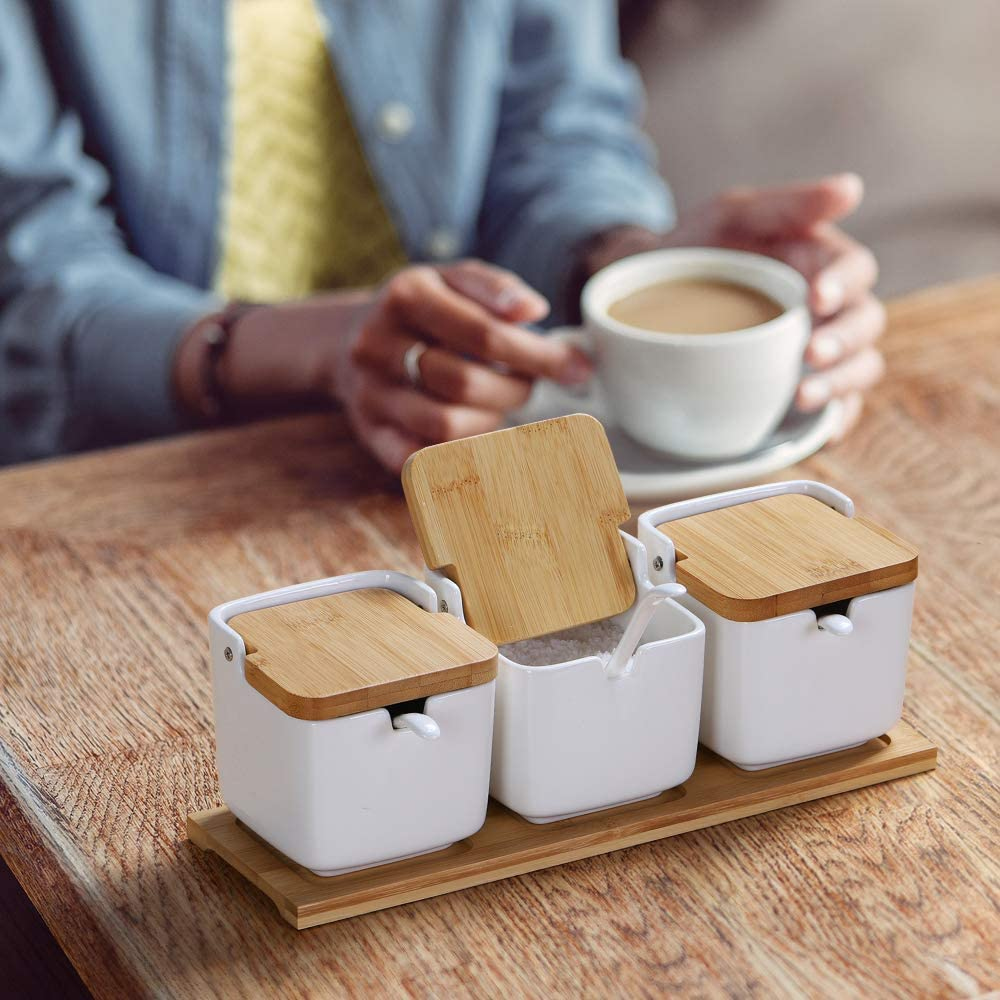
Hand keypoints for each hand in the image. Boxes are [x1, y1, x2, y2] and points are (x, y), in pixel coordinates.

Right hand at [340, 260, 590, 471]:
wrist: (349, 340)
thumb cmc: (420, 310)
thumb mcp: (452, 280)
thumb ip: (495, 288)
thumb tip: (534, 310)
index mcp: (405, 296)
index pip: (483, 334)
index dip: (538, 355)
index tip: (577, 367)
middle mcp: (378, 345)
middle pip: (465, 383)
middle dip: (515, 389)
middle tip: (530, 385)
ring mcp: (369, 393)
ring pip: (445, 424)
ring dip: (489, 420)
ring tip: (498, 402)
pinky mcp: (369, 433)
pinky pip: (419, 459)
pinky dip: (456, 454)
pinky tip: (475, 436)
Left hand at [666, 174, 884, 439]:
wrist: (647, 294)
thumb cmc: (698, 246)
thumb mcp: (730, 215)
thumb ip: (786, 204)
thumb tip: (851, 189)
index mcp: (820, 262)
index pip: (855, 271)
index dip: (844, 284)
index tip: (816, 298)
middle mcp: (829, 310)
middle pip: (866, 324)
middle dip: (844, 342)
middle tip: (810, 354)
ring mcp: (817, 351)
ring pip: (858, 370)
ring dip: (840, 385)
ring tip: (802, 397)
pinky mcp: (799, 388)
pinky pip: (833, 410)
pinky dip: (834, 423)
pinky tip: (823, 434)